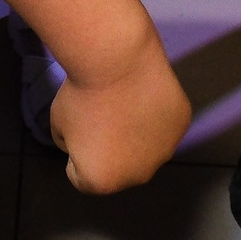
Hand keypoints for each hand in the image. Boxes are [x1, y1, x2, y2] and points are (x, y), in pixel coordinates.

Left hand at [48, 29, 190, 195]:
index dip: (76, 147)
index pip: (81, 174)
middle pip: (119, 165)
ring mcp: (165, 151)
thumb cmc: (80, 94)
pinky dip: (155, 112)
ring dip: (135, 131)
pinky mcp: (181, 126)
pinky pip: (163, 124)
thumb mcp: (58, 125)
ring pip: (145, 146)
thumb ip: (69, 144)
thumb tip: (87, 145)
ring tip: (126, 100)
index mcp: (104, 182)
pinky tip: (146, 92)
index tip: (80, 124)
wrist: (115, 60)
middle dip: (111, 146)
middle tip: (104, 113)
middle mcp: (138, 175)